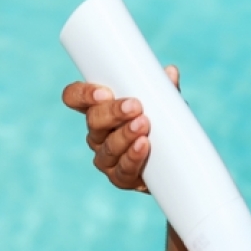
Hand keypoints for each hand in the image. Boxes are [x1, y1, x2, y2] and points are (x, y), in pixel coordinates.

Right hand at [61, 65, 179, 191]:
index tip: (104, 92)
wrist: (174, 163)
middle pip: (93, 121)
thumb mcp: (162, 104)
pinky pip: (123, 169)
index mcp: (99, 109)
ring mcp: (106, 157)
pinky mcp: (120, 177)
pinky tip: (143, 146)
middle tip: (135, 106)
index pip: (75, 98)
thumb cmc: (161, 125)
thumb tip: (170, 72)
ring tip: (143, 124)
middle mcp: (97, 133)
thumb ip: (164, 89)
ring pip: (108, 146)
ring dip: (125, 135)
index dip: (82, 94)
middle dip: (113, 113)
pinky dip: (133, 157)